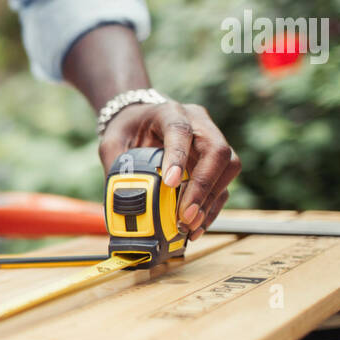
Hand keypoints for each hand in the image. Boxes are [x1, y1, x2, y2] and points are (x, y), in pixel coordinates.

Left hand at [99, 101, 240, 238]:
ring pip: (228, 168)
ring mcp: (211, 141)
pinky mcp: (216, 162)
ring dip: (211, 201)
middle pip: (217, 150)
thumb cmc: (127, 130)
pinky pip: (223, 185)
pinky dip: (211, 208)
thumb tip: (121, 204)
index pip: (180, 130)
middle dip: (204, 187)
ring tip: (190, 225)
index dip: (178, 157)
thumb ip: (115, 167)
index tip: (170, 183)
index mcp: (169, 112)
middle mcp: (198, 123)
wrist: (139, 120)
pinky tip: (196, 226)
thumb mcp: (112, 143)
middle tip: (186, 215)